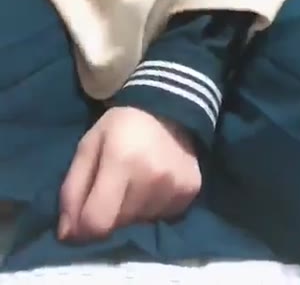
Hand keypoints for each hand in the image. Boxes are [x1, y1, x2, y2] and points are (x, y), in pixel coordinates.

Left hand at [58, 107, 200, 241]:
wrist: (169, 108)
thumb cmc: (122, 126)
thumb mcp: (88, 146)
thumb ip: (72, 189)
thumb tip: (66, 235)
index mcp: (121, 161)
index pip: (97, 222)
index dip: (83, 227)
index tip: (82, 215)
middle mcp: (152, 178)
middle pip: (118, 225)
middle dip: (108, 213)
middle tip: (113, 186)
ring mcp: (175, 187)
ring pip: (139, 223)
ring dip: (131, 211)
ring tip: (135, 183)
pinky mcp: (190, 192)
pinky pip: (161, 218)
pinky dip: (152, 208)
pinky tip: (153, 185)